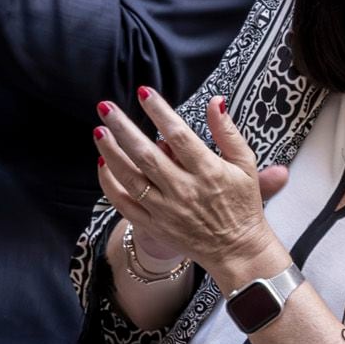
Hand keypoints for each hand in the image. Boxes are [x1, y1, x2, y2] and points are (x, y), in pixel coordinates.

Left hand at [91, 87, 292, 287]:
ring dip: (112, 153)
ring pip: (131, 178)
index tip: (144, 92)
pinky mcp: (155, 226)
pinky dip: (110, 185)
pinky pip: (125, 204)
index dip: (159, 112)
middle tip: (105, 107)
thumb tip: (215, 101)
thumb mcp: (245, 165)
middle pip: (146, 154)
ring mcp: (166, 210)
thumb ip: (227, 132)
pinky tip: (103, 164)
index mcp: (208, 172)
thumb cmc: (242, 204)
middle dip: (123, 128)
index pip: (178, 136)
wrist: (238, 251)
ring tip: (99, 132)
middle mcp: (184, 190)